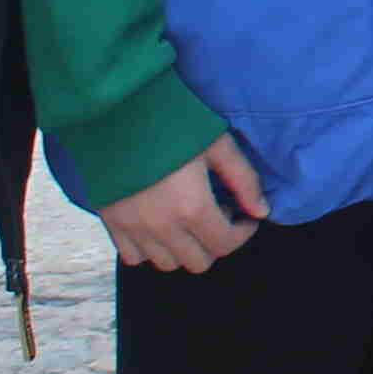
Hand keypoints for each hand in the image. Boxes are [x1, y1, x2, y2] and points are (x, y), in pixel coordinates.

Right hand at [100, 135, 269, 274]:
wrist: (117, 110)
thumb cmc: (173, 121)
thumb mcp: (218, 145)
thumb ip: (244, 181)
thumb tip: (261, 212)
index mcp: (192, 207)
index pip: (225, 244)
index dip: (243, 233)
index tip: (245, 216)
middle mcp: (161, 227)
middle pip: (198, 262)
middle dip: (216, 242)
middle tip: (218, 214)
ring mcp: (132, 228)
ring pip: (166, 264)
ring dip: (185, 248)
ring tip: (189, 219)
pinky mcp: (110, 223)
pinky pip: (134, 257)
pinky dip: (151, 249)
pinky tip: (161, 225)